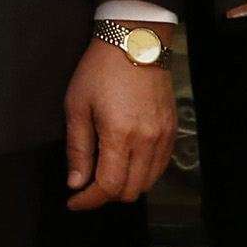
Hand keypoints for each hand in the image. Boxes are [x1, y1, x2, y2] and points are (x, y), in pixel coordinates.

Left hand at [65, 33, 179, 208]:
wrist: (134, 43)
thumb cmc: (98, 71)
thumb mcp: (76, 106)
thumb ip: (78, 148)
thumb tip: (76, 182)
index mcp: (120, 135)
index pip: (109, 186)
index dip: (89, 200)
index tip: (73, 202)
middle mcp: (148, 141)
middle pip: (131, 190)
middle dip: (105, 195)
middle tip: (85, 188)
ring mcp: (164, 138)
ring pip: (147, 182)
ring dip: (125, 186)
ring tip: (102, 175)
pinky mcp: (173, 132)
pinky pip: (160, 167)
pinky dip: (141, 173)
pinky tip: (124, 163)